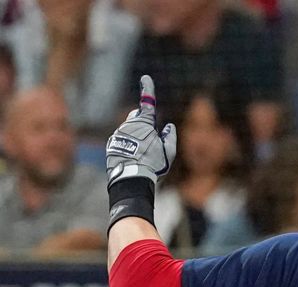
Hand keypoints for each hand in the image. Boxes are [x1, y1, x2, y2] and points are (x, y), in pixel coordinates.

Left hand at [106, 75, 175, 190]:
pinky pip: (122, 140)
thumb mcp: (168, 152)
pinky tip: (134, 160)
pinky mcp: (111, 143)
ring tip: (143, 157)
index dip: (147, 90)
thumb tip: (168, 127)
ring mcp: (118, 134)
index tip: (145, 79)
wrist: (131, 179)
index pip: (147, 103)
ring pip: (129, 130)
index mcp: (144, 124)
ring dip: (137, 138)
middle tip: (152, 141)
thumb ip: (170, 137)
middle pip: (137, 118)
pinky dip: (128, 146)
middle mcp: (128, 125)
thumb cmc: (153, 165)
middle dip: (144, 123)